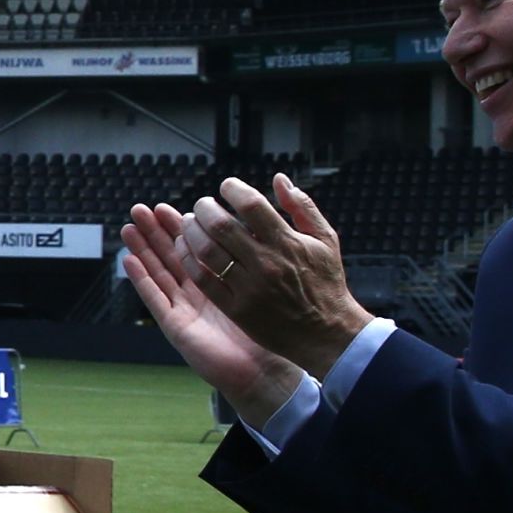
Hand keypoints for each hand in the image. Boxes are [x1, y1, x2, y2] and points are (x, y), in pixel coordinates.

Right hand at [122, 205, 303, 427]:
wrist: (265, 372)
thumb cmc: (271, 334)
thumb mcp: (264, 288)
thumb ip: (255, 260)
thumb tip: (258, 228)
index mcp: (219, 282)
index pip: (195, 249)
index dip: (180, 228)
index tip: (170, 206)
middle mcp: (199, 294)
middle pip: (171, 257)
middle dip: (155, 233)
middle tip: (142, 209)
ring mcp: (184, 310)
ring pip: (159, 273)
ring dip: (142, 250)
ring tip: (129, 227)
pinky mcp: (176, 327)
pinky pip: (156, 299)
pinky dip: (141, 279)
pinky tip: (129, 260)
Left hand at [189, 174, 372, 375]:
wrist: (326, 333)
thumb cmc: (325, 283)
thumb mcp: (325, 240)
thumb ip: (303, 207)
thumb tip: (280, 179)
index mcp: (287, 242)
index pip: (251, 205)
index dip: (233, 190)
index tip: (226, 187)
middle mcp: (266, 263)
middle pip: (221, 226)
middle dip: (204, 208)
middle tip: (202, 205)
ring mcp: (249, 287)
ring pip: (207, 251)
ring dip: (191, 231)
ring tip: (190, 223)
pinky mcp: (237, 308)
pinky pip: (204, 279)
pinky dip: (189, 259)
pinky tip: (186, 248)